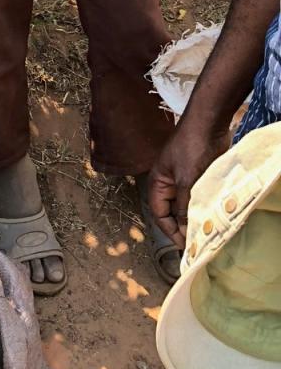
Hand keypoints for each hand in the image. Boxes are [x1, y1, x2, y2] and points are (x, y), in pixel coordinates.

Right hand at [147, 121, 228, 248]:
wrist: (208, 123)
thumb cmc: (191, 148)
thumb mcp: (186, 180)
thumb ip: (182, 205)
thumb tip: (183, 229)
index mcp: (157, 182)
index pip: (158, 213)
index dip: (169, 230)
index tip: (184, 245)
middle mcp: (168, 183)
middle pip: (170, 211)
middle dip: (180, 227)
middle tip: (195, 242)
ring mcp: (183, 179)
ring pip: (185, 205)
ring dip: (192, 217)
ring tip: (203, 232)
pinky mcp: (198, 176)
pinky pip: (196, 196)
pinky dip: (202, 207)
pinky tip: (210, 216)